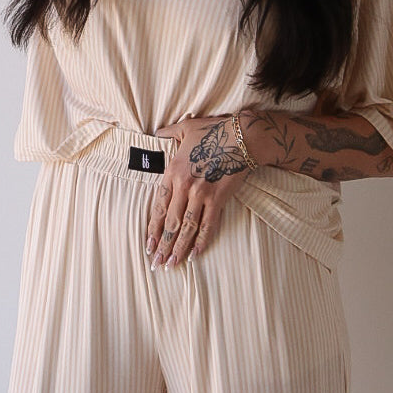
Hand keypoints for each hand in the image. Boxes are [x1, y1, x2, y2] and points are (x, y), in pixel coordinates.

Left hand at [146, 114, 251, 267]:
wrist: (243, 137)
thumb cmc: (214, 131)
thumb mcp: (185, 127)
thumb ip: (167, 133)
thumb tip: (156, 133)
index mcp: (173, 171)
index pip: (159, 205)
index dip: (153, 227)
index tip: (148, 243)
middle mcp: (185, 185)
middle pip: (171, 221)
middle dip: (162, 245)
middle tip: (156, 262)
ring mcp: (202, 194)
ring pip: (187, 227)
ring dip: (179, 248)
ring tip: (171, 264)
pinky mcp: (219, 199)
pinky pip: (208, 225)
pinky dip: (202, 241)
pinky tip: (195, 255)